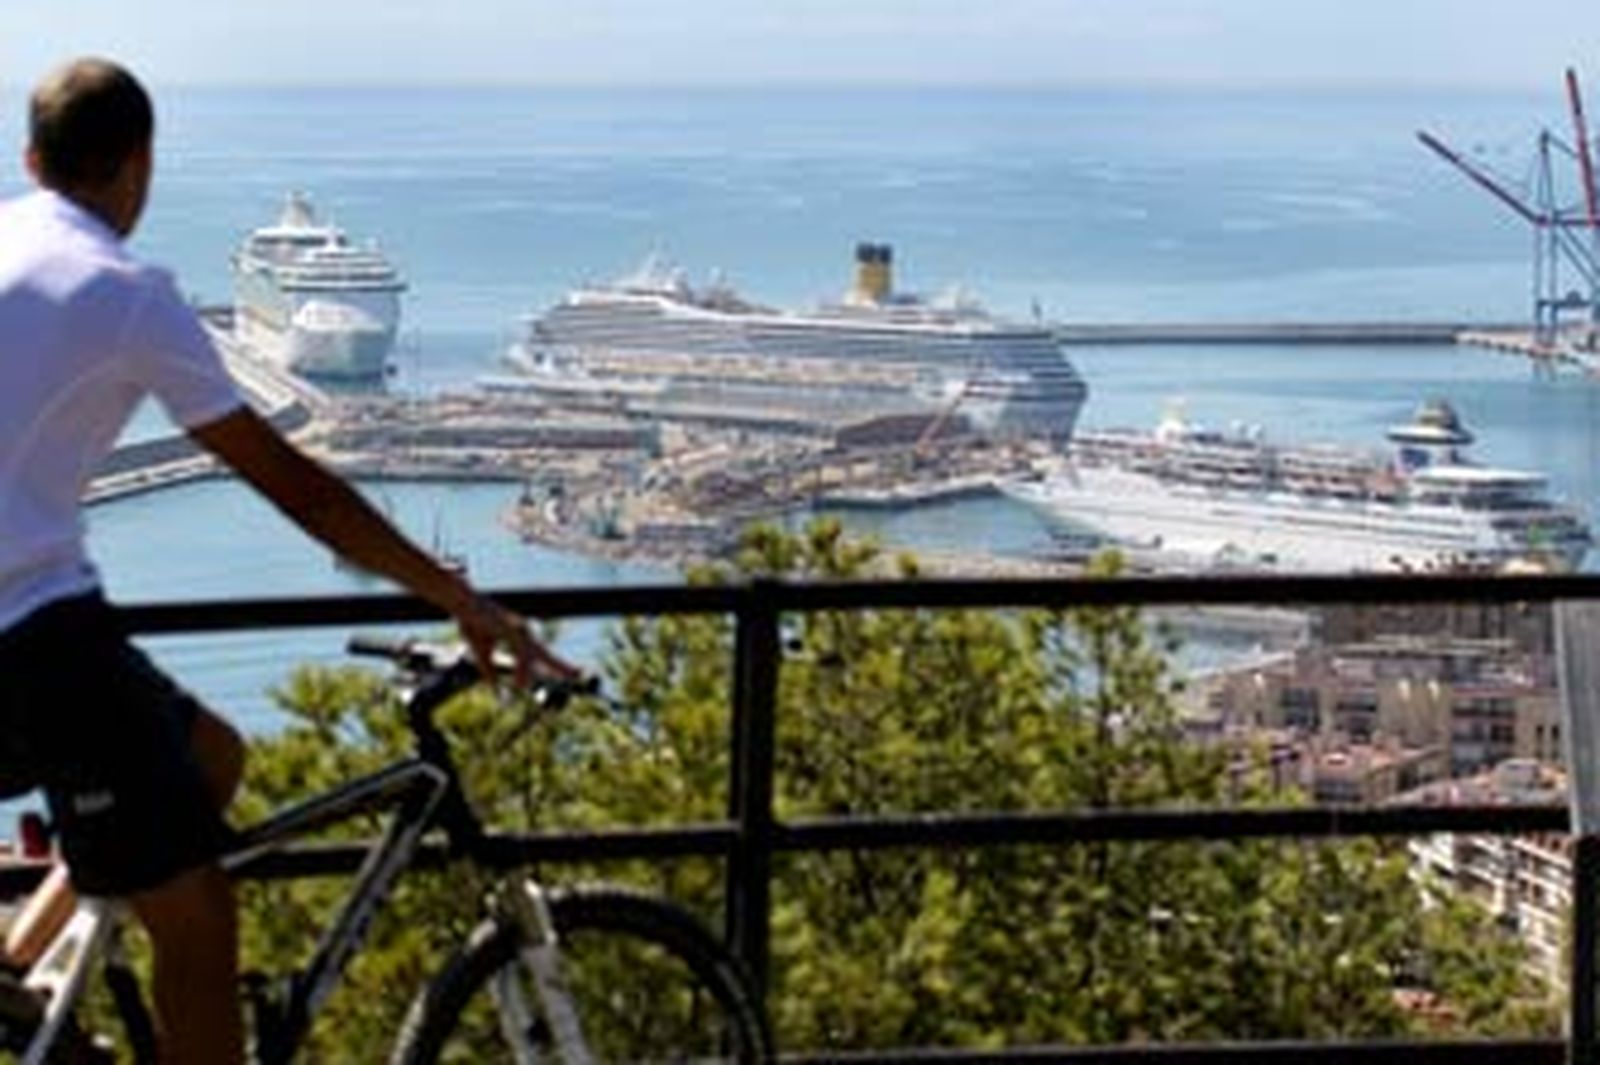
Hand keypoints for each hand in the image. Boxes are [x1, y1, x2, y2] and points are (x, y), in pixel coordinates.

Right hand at [454, 593, 577, 691]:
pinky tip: (522, 683)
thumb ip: (490, 673)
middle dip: (562, 666)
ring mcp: (518, 629)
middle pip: (546, 654)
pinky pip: (521, 652)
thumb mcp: (482, 655)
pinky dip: (523, 668)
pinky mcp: (510, 628)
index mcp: (520, 638)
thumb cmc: (474, 624)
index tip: (574, 673)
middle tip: (580, 674)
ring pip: (534, 655)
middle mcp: (523, 632)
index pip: (543, 655)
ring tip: (535, 685)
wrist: (462, 605)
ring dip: (536, 674)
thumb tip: (498, 694)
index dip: (557, 665)